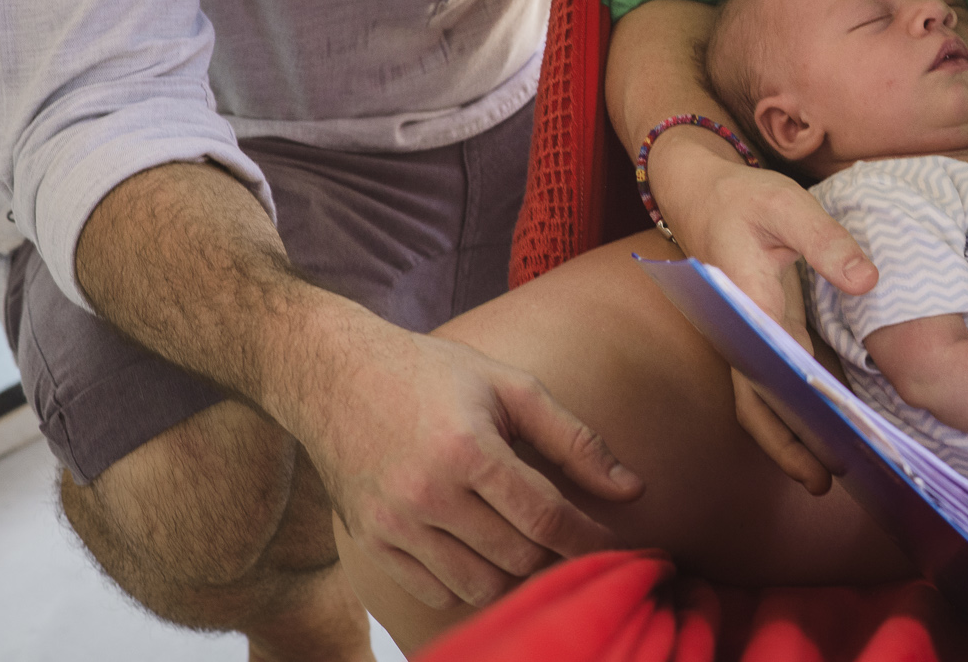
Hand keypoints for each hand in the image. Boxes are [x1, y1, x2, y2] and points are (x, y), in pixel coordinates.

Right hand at [280, 317, 642, 612]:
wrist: (336, 376)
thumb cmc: (432, 374)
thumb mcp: (510, 387)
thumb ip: (574, 439)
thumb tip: (632, 489)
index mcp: (467, 449)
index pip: (545, 516)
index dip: (589, 537)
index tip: (618, 546)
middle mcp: (427, 494)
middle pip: (518, 556)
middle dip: (553, 550)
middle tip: (568, 535)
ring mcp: (394, 525)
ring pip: (480, 584)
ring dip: (513, 571)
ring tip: (523, 539)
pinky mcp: (372, 545)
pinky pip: (437, 593)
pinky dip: (468, 582)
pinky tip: (478, 548)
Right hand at [651, 134, 877, 492]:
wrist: (700, 191)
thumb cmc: (743, 198)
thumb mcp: (786, 206)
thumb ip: (826, 242)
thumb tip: (866, 281)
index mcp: (748, 306)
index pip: (774, 372)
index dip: (798, 412)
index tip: (830, 441)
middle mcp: (741, 332)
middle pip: (757, 404)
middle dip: (788, 446)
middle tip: (825, 482)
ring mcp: (746, 334)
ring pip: (761, 399)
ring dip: (788, 436)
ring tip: (826, 473)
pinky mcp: (757, 328)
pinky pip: (772, 378)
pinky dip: (794, 407)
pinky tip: (826, 421)